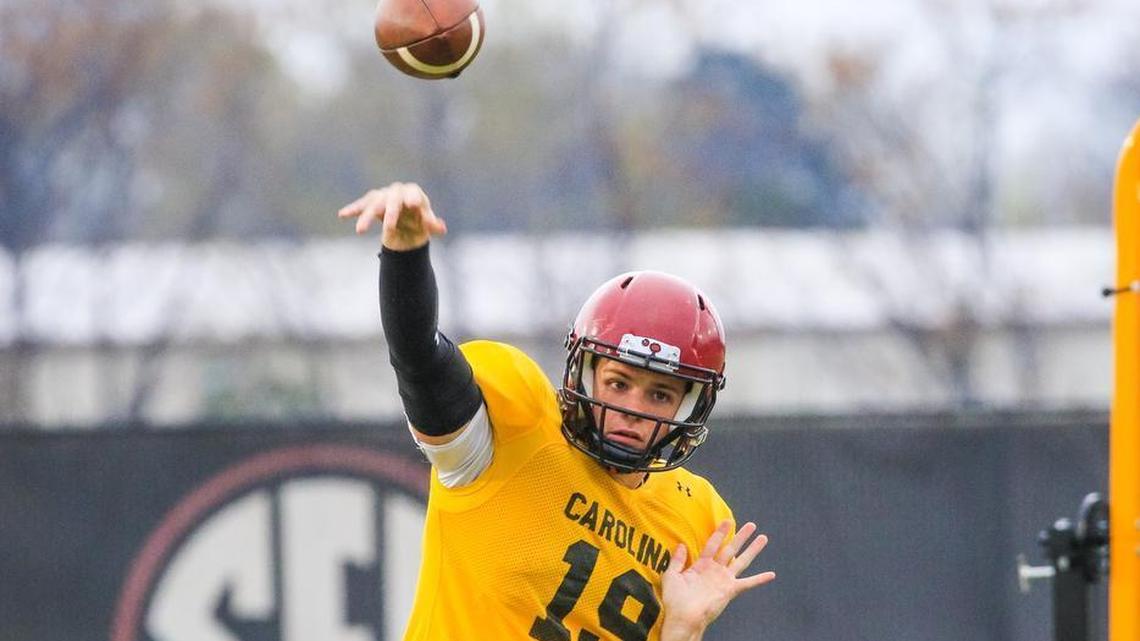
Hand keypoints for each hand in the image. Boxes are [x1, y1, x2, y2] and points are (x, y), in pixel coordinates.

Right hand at [337, 182, 447, 250]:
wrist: (405, 216)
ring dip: (367, 217)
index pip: (413, 194)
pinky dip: (353, 209)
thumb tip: (442, 229)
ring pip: (374, 204)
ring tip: (360, 231)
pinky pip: (362, 205)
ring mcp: (383, 196)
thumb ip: (432, 224)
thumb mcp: (426, 223)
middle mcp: (397, 192)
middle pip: (392, 201)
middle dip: (390, 214)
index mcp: (413, 193)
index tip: (414, 205)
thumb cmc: (419, 218)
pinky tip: (342, 215)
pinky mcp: (372, 201)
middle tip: (389, 228)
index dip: (413, 199)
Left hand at [660, 520, 774, 640]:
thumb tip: (681, 544)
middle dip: (741, 537)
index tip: (727, 521)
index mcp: (701, 565)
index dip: (720, 533)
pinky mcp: (730, 590)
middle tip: (751, 525)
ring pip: (742, 560)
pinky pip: (748, 583)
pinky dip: (759, 579)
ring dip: (753, 550)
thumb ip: (677, 560)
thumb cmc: (675, 600)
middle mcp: (715, 571)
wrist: (684, 618)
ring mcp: (724, 580)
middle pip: (731, 549)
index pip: (712, 545)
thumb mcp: (671, 576)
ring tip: (763, 538)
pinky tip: (771, 574)